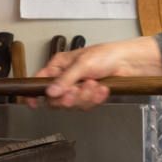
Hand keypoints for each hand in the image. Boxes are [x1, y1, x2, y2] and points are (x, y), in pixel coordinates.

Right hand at [26, 37, 161, 110]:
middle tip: (76, 91)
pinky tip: (102, 90)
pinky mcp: (89, 97)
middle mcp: (65, 79)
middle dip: (68, 98)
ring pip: (72, 105)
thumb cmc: (105, 55)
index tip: (33, 104)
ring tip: (95, 85)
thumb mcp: (82, 63)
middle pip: (55, 100)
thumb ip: (65, 79)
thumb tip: (50, 93)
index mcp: (58, 67)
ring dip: (85, 97)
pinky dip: (95, 99)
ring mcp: (77, 89)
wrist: (128, 62)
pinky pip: (86, 106)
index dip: (34, 94)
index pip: (38, 82)